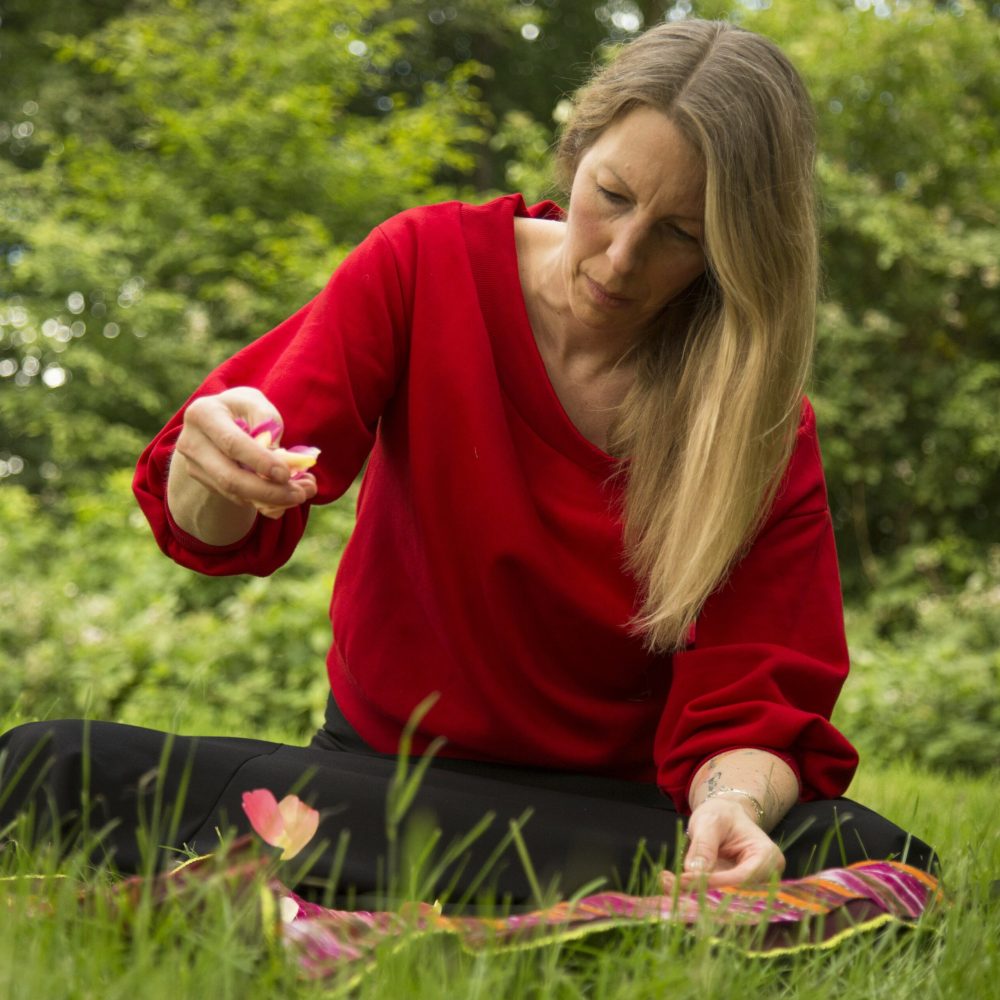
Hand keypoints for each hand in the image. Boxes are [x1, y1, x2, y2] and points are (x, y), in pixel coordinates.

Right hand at [170, 387, 316, 535]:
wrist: (219, 419)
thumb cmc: (243, 408)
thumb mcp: (257, 403)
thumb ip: (268, 425)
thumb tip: (283, 461)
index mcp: (204, 414)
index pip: (232, 443)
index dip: (260, 461)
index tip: (286, 474)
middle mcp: (192, 442)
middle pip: (229, 477)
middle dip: (267, 491)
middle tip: (299, 495)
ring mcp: (195, 465)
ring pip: (233, 493)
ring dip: (269, 500)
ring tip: (299, 495)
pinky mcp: (204, 481)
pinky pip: (235, 497)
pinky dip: (262, 501)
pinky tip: (285, 498)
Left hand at [661, 798, 785, 891]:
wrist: (724, 816)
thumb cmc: (721, 814)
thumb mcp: (711, 821)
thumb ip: (704, 845)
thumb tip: (695, 872)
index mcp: (767, 857)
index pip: (742, 877)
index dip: (714, 882)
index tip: (684, 879)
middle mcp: (763, 879)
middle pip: (732, 894)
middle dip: (699, 892)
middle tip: (667, 883)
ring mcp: (748, 889)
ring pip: (720, 901)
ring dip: (692, 895)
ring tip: (665, 882)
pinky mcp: (732, 894)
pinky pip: (713, 898)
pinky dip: (691, 893)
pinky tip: (671, 884)